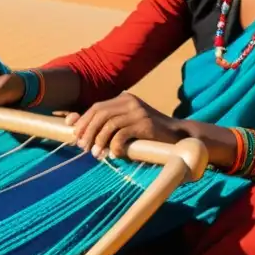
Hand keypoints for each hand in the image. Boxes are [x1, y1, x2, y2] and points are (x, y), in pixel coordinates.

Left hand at [66, 93, 183, 159]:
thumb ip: (109, 125)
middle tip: (83, 147)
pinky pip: (122, 134)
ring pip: (109, 123)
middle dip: (88, 131)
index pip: (97, 107)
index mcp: (124, 99)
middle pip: (100, 113)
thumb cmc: (150, 134)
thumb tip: (81, 131)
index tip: (74, 134)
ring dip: (99, 140)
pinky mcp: (145, 124)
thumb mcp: (128, 125)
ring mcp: (138, 111)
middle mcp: (130, 101)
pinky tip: (113, 154)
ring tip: (96, 154)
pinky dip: (114, 145)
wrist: (179, 136)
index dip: (83, 120)